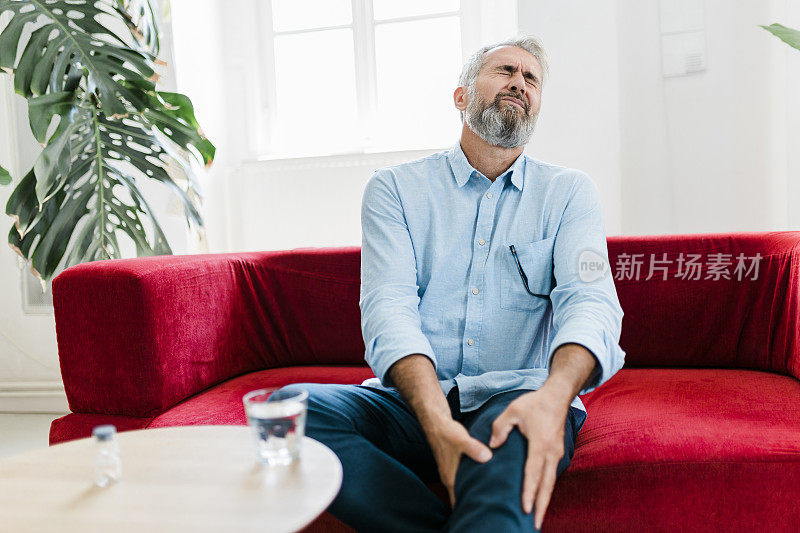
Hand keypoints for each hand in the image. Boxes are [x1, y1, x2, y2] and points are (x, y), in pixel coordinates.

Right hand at [427, 419, 492, 507]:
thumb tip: (487, 457)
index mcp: (450, 477)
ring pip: (461, 489)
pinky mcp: (453, 465)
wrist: (436, 423)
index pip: (458, 502)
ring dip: (471, 493)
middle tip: (489, 509)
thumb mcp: (461, 440)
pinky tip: (482, 481)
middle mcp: (449, 478)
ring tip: (488, 498)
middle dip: (472, 504)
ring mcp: (450, 472)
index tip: (481, 513)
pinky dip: (470, 483)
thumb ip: (474, 449)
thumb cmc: (447, 432)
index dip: (469, 509)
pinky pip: (462, 479)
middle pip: (460, 498)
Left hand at [488, 389, 569, 529]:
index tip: (526, 508)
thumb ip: (500, 427)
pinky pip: (552, 476)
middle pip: (547, 485)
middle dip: (541, 506)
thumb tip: (493, 445)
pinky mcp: (556, 453)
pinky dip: (546, 490)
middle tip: (536, 525)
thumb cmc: (534, 403)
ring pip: (551, 482)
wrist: (557, 396)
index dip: (529, 491)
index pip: (533, 473)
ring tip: (538, 518)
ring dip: (545, 500)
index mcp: (540, 444)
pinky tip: (540, 499)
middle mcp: (551, 452)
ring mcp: (556, 454)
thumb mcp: (513, 410)